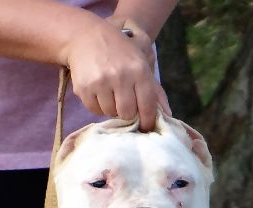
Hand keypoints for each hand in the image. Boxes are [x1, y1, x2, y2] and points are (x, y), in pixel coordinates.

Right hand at [60, 16, 168, 130]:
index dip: (147, 121)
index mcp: (139, 70)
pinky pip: (95, 110)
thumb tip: (168, 114)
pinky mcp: (84, 87)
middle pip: (128, 114)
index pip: (147, 107)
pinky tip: (98, 91)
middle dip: (127, 112)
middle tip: (123, 101)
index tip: (145, 126)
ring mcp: (101, 81)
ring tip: (109, 93)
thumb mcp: (141, 64)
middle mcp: (121, 76)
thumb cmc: (119, 52)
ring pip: (110, 113)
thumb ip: (155, 90)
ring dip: (111, 108)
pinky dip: (97, 105)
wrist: (86, 35)